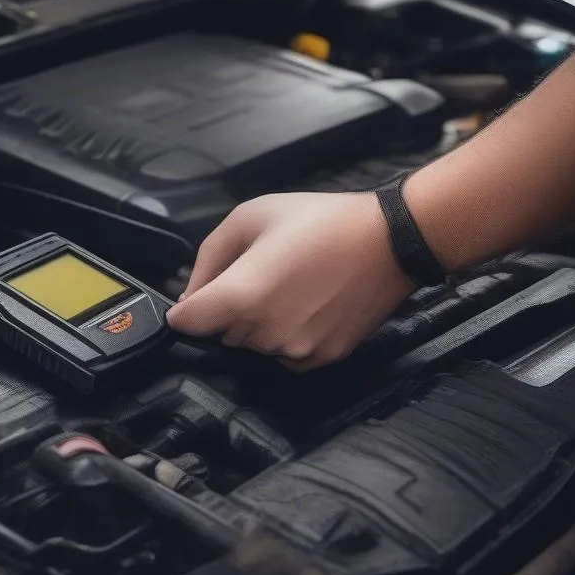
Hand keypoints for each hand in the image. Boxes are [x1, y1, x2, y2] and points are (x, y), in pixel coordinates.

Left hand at [166, 192, 414, 369]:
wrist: (389, 240)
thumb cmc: (318, 221)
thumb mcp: (249, 217)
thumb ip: (209, 259)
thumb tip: (190, 296)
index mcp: (242, 295)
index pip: (186, 322)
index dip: (185, 308)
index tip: (195, 298)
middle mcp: (265, 331)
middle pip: (222, 331)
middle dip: (229, 308)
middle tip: (260, 273)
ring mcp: (296, 349)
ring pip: (253, 344)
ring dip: (258, 322)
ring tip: (289, 284)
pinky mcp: (323, 357)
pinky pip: (285, 356)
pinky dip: (285, 336)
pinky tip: (306, 305)